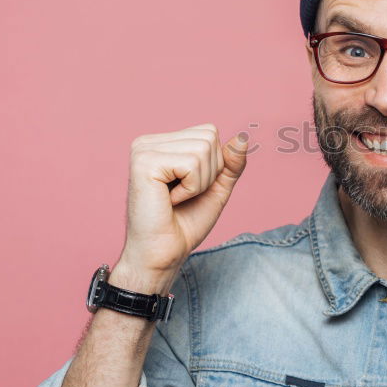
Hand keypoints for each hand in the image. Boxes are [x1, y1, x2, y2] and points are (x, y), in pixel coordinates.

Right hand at [118, 123, 248, 278]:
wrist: (164, 253)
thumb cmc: (185, 223)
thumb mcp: (217, 187)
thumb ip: (231, 162)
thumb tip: (243, 137)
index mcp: (162, 143)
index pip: (209, 132)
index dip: (214, 165)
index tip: (191, 187)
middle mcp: (149, 141)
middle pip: (209, 137)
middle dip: (209, 172)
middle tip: (184, 195)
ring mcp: (143, 149)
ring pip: (203, 150)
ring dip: (200, 182)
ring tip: (177, 198)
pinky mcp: (144, 162)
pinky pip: (191, 164)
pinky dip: (191, 188)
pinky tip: (170, 200)